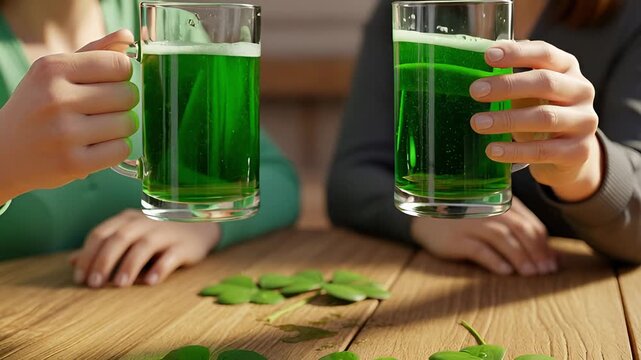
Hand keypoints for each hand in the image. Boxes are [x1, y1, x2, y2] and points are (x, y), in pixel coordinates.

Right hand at [0, 30, 137, 203]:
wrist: (3, 152)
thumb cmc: (38, 106)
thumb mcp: (56, 72)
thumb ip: (94, 52)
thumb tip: (128, 37)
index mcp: (53, 68)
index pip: (119, 65)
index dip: (123, 76)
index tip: (111, 83)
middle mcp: (57, 98)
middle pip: (127, 95)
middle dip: (124, 103)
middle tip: (106, 109)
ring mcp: (64, 133)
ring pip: (128, 124)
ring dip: (122, 127)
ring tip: (101, 128)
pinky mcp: (73, 163)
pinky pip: (121, 150)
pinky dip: (117, 148)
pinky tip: (99, 146)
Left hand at [71, 210, 219, 287]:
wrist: (198, 228)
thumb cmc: (157, 234)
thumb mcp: (128, 236)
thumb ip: (102, 247)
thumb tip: (71, 261)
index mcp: (127, 219)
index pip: (101, 233)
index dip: (87, 255)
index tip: (79, 278)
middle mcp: (144, 222)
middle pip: (119, 238)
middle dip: (104, 261)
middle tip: (94, 284)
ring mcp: (166, 232)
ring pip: (144, 246)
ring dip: (129, 265)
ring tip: (120, 285)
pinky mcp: (184, 245)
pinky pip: (170, 256)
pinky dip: (160, 269)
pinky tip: (150, 282)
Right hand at [411, 198, 556, 275]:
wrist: (426, 221)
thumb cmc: (466, 222)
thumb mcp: (492, 219)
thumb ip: (519, 232)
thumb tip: (552, 256)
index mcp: (500, 203)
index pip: (529, 223)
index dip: (544, 244)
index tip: (553, 263)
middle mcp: (487, 210)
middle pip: (519, 229)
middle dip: (536, 252)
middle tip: (546, 272)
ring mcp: (471, 223)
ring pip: (502, 238)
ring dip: (519, 257)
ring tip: (530, 274)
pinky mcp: (456, 238)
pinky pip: (479, 249)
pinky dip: (495, 261)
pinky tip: (505, 272)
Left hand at [470, 41, 601, 201]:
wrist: (568, 156)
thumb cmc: (540, 113)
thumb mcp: (530, 92)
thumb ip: (511, 78)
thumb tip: (472, 65)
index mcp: (567, 68)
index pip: (544, 53)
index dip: (517, 53)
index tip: (488, 56)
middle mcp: (581, 91)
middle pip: (545, 82)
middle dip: (507, 86)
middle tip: (475, 92)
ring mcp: (584, 121)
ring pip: (545, 117)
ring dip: (507, 120)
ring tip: (477, 123)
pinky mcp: (579, 151)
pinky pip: (543, 150)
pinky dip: (514, 151)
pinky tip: (492, 150)